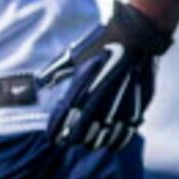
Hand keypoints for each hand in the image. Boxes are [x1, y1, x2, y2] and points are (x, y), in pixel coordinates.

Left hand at [41, 0, 173, 150]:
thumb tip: (40, 83)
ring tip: (89, 143)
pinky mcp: (138, 106)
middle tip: (69, 141)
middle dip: (74, 139)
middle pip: (84, 133)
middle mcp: (101, 101)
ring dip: (95, 142)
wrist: (136, 36)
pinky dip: (117, 140)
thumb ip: (56, 70)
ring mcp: (121, 106)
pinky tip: (111, 142)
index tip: (53, 138)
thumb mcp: (74, 54)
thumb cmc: (101, 43)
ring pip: (105, 137)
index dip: (57, 133)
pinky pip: (126, 132)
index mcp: (83, 88)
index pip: (65, 120)